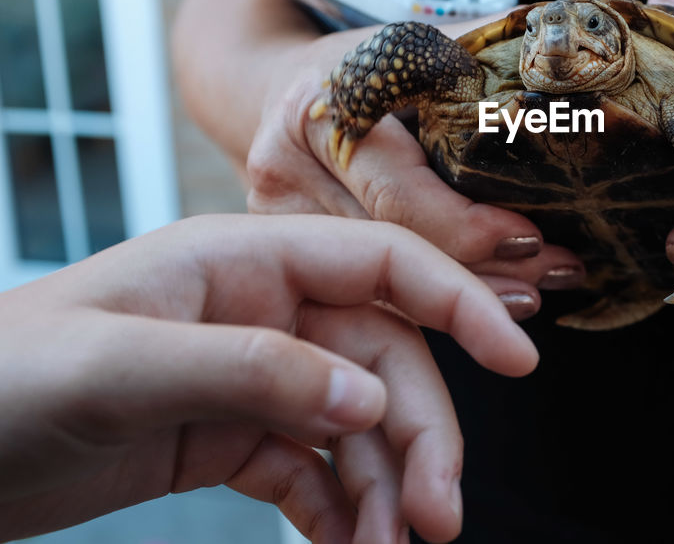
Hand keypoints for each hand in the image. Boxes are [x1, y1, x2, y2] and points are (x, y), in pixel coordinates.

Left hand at [0, 214, 537, 543]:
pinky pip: (312, 473)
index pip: (382, 266)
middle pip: (382, 364)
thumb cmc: (5, 378)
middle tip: (436, 519)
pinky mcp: (231, 438)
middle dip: (419, 439)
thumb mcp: (121, 366)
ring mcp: (252, 376)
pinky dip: (339, 513)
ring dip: (382, 489)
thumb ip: (252, 371)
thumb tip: (368, 404)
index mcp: (245, 260)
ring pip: (356, 427)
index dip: (459, 303)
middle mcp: (264, 311)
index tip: (518, 362)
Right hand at [245, 17, 585, 309]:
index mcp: (321, 111)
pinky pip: (365, 294)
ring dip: (469, 293)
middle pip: (394, 245)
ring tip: (541, 291)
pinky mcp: (288, 253)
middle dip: (485, 269)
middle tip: (560, 271)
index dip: (467, 226)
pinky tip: (491, 302)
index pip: (399, 192)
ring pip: (380, 282)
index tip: (532, 239)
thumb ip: (480, 45)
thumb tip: (561, 46)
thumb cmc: (363, 63)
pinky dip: (431, 305)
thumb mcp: (412, 44)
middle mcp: (285, 171)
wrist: (282, 85)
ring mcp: (277, 222)